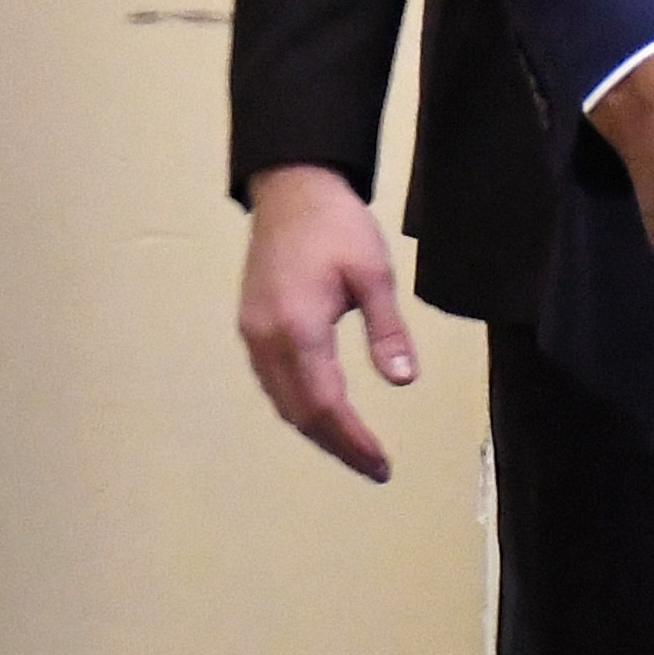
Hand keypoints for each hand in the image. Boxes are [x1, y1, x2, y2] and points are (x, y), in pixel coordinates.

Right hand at [235, 163, 417, 481]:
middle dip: (337, 445)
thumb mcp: (374, 272)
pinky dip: (299, 406)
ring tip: (354, 447)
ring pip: (281, 402)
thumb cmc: (338, 225)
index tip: (381, 465)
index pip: (325, 405)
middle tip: (374, 466)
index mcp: (299, 328)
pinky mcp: (250, 326)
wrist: (290, 187)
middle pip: (299, 413)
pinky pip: (272, 383)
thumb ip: (387, 330)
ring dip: (316, 430)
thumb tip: (403, 382)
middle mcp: (267, 340)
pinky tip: (323, 411)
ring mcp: (252, 334)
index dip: (352, 441)